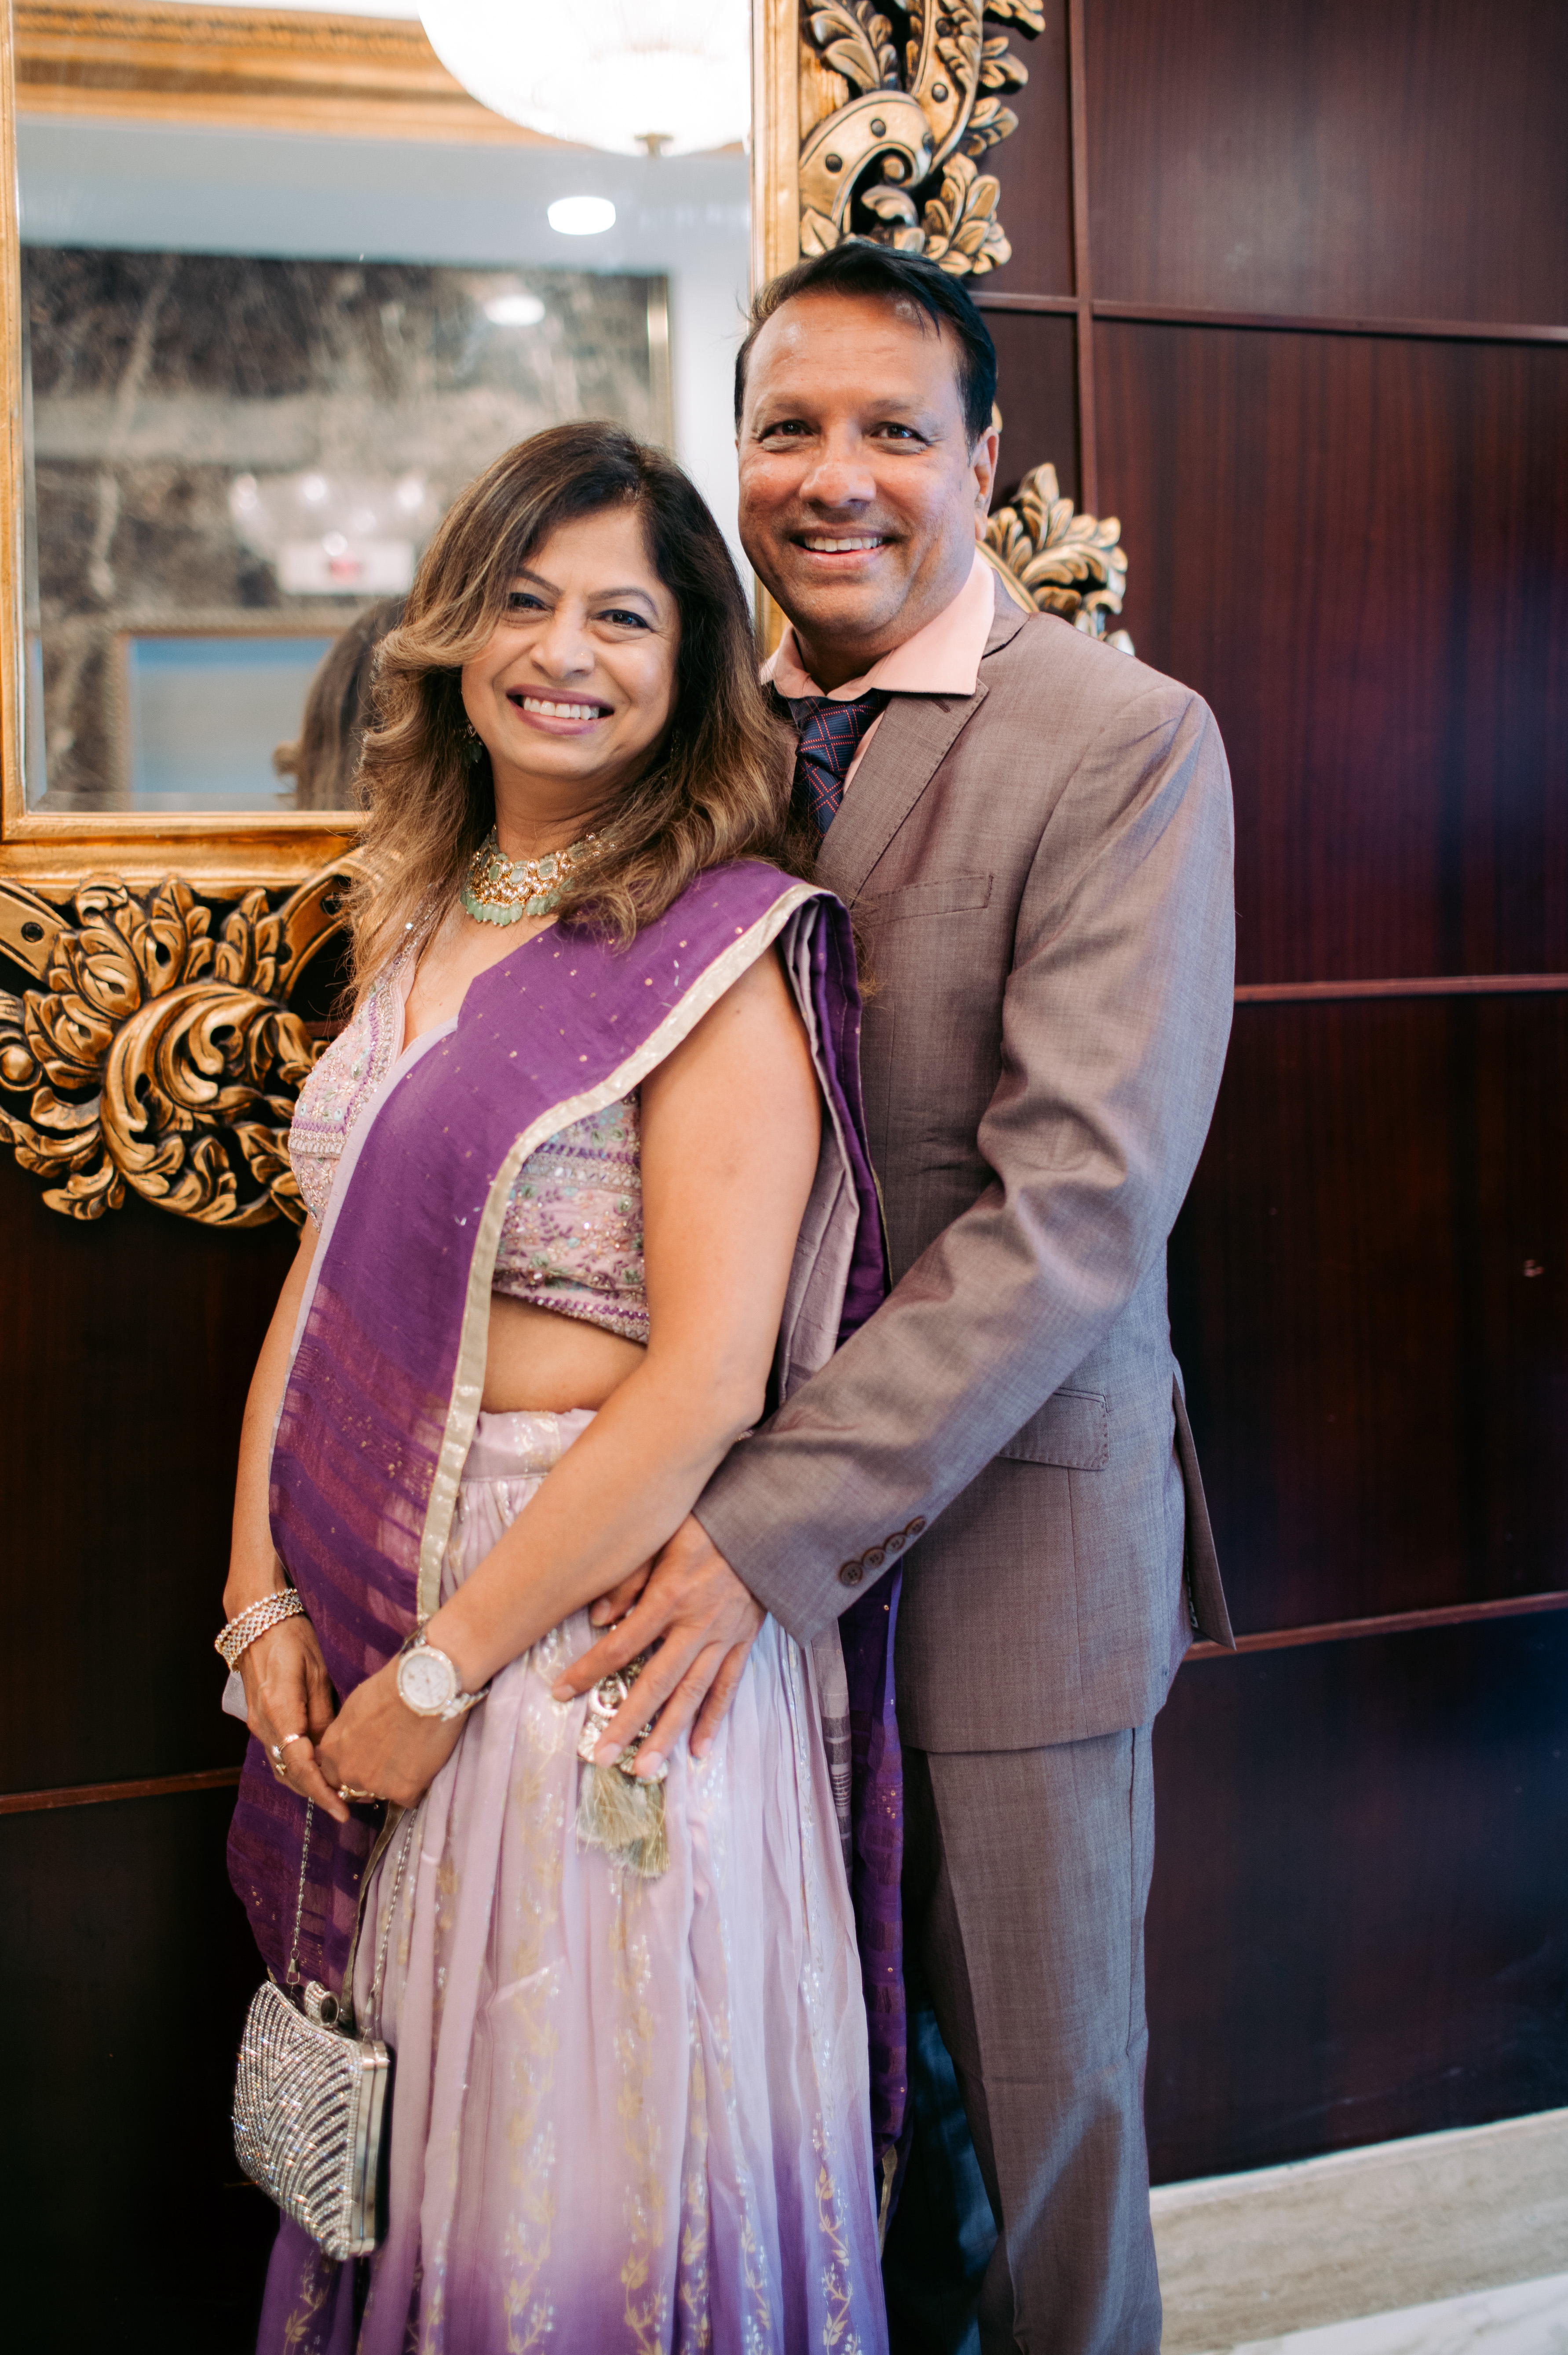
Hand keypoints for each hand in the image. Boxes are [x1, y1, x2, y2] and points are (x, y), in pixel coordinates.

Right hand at [240, 1615, 350, 1825]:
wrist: (257, 1622)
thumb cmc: (291, 1638)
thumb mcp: (317, 1671)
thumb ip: (323, 1713)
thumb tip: (333, 1751)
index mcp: (278, 1710)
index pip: (300, 1764)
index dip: (321, 1790)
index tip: (341, 1809)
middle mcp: (262, 1725)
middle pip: (289, 1773)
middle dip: (317, 1793)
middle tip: (348, 1807)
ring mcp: (257, 1725)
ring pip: (282, 1767)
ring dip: (307, 1784)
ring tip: (339, 1794)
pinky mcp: (259, 1722)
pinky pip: (279, 1754)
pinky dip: (298, 1768)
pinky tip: (320, 1771)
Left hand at [316, 1660, 464, 1809]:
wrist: (426, 1687)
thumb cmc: (392, 1685)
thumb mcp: (355, 1706)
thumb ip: (347, 1733)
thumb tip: (355, 1742)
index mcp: (332, 1749)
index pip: (332, 1773)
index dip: (353, 1767)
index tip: (369, 1759)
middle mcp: (347, 1771)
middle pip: (356, 1787)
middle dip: (372, 1777)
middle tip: (395, 1758)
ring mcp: (374, 1785)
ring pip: (383, 1793)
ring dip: (396, 1781)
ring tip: (414, 1757)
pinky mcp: (403, 1792)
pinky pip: (409, 1798)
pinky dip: (418, 1785)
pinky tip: (427, 1763)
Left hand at [551, 1516, 763, 1777]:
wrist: (764, 1519)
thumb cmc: (706, 1522)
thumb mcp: (661, 1536)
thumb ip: (629, 1577)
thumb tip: (598, 1619)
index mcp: (670, 1597)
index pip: (620, 1645)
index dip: (588, 1671)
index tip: (559, 1692)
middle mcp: (696, 1624)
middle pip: (656, 1682)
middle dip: (627, 1722)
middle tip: (603, 1757)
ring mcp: (723, 1636)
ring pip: (692, 1693)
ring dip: (667, 1733)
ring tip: (645, 1768)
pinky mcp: (744, 1640)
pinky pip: (728, 1685)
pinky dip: (713, 1718)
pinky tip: (697, 1748)